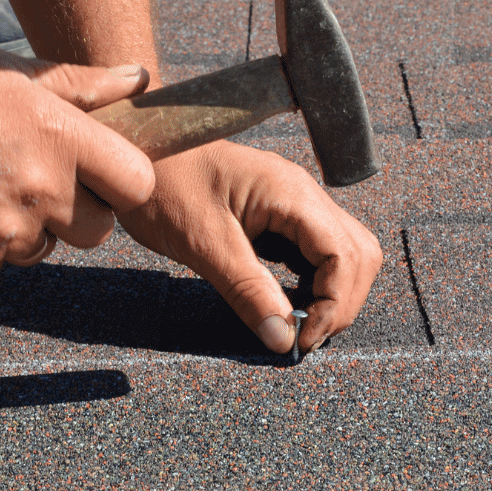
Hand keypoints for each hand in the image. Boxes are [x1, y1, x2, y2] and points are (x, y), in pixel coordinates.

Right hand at [0, 47, 154, 281]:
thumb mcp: (3, 72)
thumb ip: (79, 85)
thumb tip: (137, 79)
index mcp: (57, 137)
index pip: (136, 182)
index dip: (121, 181)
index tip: (100, 173)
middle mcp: (38, 190)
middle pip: (97, 229)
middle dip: (76, 210)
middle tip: (33, 179)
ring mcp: (3, 235)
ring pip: (44, 247)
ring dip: (25, 225)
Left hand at [118, 141, 383, 353]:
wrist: (133, 149)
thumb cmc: (162, 185)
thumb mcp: (203, 245)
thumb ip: (248, 292)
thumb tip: (285, 340)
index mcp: (291, 194)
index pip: (346, 256)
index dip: (335, 305)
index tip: (303, 339)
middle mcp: (303, 195)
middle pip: (358, 255)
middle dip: (341, 302)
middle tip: (303, 336)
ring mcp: (294, 203)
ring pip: (344, 254)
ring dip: (331, 294)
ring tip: (296, 323)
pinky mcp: (279, 215)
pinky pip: (316, 252)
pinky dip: (312, 283)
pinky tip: (286, 302)